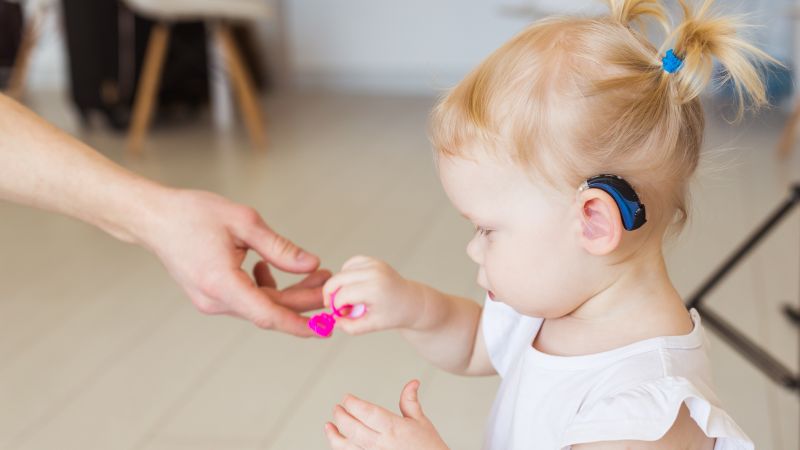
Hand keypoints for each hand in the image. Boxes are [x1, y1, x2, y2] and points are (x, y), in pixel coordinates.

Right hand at [141, 188, 329, 335]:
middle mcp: (214, 299)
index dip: (299, 324)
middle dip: (303, 299)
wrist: (154, 218)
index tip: (325, 328)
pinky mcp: (210, 296)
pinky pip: (246, 299)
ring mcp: (210, 301)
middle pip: (270, 309)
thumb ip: (280, 248)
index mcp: (221, 283)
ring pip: (260, 305)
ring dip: (287, 292)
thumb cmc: (193, 214)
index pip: (268, 315)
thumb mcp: (244, 223)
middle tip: (329, 283)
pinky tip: (269, 267)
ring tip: (312, 273)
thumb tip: (311, 265)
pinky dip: (265, 287)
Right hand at [322, 256, 423, 334]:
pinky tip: (352, 287)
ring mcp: (374, 264)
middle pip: (338, 279)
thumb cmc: (393, 314)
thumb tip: (332, 322)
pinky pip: (350, 264)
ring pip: (342, 272)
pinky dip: (346, 276)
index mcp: (375, 289)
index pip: (343, 295)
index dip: (336, 307)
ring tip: (349, 299)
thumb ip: (351, 327)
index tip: (341, 315)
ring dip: (339, 285)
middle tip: (335, 306)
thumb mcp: (372, 325)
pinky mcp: (373, 261)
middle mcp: (374, 272)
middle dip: (331, 294)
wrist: (412, 302)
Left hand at [325, 380, 448, 449]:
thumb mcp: (421, 422)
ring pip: (347, 447)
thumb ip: (410, 402)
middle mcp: (382, 444)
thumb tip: (412, 382)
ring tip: (329, 426)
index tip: (347, 397)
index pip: (367, 413)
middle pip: (353, 428)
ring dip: (334, 436)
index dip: (353, 403)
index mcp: (395, 429)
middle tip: (337, 408)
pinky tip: (338, 442)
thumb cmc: (428, 448)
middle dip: (341, 416)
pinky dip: (341, 449)